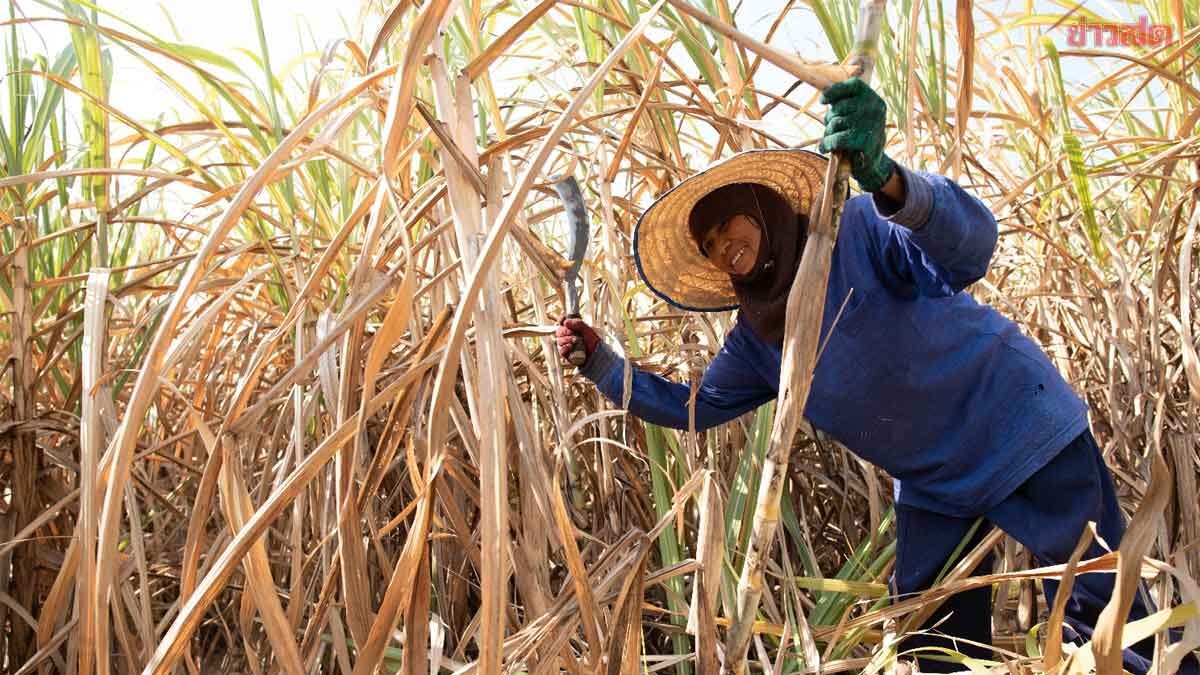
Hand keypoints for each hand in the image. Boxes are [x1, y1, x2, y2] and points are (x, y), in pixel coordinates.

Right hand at [556, 317, 599, 364]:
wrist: (596, 354)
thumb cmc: (593, 342)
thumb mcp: (588, 330)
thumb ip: (578, 324)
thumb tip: (566, 322)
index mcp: (572, 328)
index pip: (562, 322)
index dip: (561, 319)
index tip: (564, 318)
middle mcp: (567, 336)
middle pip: (559, 331)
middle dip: (565, 331)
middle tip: (573, 333)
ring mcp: (565, 345)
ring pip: (559, 340)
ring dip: (567, 339)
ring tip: (576, 341)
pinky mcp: (565, 353)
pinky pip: (561, 350)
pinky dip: (565, 347)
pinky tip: (571, 347)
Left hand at [818, 77, 895, 192]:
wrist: (873, 164)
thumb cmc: (860, 137)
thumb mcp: (856, 116)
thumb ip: (845, 105)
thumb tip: (825, 97)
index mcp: (875, 100)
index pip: (853, 85)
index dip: (834, 91)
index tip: (822, 101)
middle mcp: (875, 109)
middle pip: (839, 107)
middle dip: (830, 119)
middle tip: (832, 130)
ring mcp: (871, 125)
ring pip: (835, 123)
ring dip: (828, 133)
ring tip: (832, 140)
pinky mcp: (865, 141)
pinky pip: (836, 139)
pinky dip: (827, 144)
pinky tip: (826, 148)